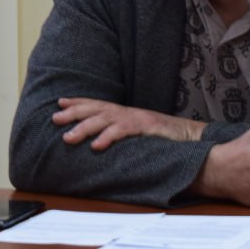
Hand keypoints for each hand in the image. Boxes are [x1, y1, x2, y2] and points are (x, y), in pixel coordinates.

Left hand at [53, 97, 204, 150]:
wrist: (194, 137)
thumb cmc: (167, 139)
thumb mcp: (140, 134)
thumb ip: (123, 134)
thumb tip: (102, 143)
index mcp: (127, 113)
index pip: (99, 104)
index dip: (80, 103)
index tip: (60, 103)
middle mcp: (130, 112)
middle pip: (98, 109)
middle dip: (75, 112)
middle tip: (55, 118)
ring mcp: (138, 118)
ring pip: (106, 119)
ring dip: (85, 127)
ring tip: (68, 137)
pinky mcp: (147, 127)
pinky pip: (125, 130)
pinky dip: (109, 136)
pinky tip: (96, 145)